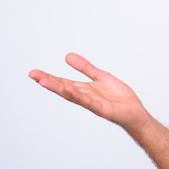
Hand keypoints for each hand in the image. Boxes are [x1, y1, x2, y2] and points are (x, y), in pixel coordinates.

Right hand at [29, 53, 149, 132]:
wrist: (135, 112)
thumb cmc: (119, 98)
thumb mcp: (101, 77)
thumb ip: (85, 68)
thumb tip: (67, 56)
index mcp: (84, 89)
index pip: (63, 82)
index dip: (49, 77)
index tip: (33, 73)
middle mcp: (85, 96)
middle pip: (63, 88)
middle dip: (48, 82)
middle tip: (33, 75)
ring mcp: (93, 104)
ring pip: (73, 95)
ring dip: (59, 89)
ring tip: (44, 81)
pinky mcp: (103, 109)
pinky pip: (89, 102)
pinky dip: (79, 96)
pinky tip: (70, 89)